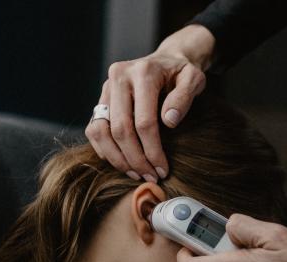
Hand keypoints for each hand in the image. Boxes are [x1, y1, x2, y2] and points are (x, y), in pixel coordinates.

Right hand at [86, 24, 214, 181]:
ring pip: (100, 131)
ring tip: (136, 174)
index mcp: (142, 72)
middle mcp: (118, 77)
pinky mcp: (100, 99)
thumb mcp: (194, 79)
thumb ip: (185, 97)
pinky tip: (124, 163)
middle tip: (150, 177)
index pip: (143, 122)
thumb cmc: (182, 73)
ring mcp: (105, 88)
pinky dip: (105, 150)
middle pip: (119, 129)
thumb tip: (168, 122)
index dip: (152, 151)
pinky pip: (93, 130)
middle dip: (135, 159)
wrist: (167, 60)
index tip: (162, 169)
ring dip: (117, 159)